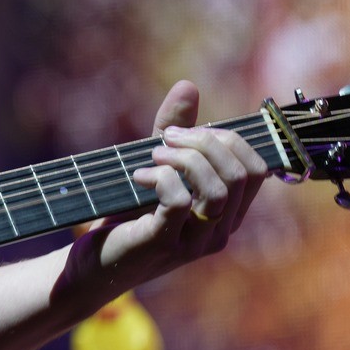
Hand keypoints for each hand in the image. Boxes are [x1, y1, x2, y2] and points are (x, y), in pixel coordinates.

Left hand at [74, 80, 266, 295]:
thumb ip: (174, 130)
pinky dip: (161, 177)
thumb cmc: (126, 216)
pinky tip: (139, 176)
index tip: (186, 133)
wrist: (92, 264)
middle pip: (242, 174)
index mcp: (226, 213)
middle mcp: (219, 231)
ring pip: (218, 190)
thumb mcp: (155, 167)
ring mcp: (193, 242)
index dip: (228, 141)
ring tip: (153, 155)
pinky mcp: (162, 244)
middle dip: (205, 143)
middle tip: (163, 139)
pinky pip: (180, 202)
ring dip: (186, 160)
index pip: (257, 169)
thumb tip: (188, 85)